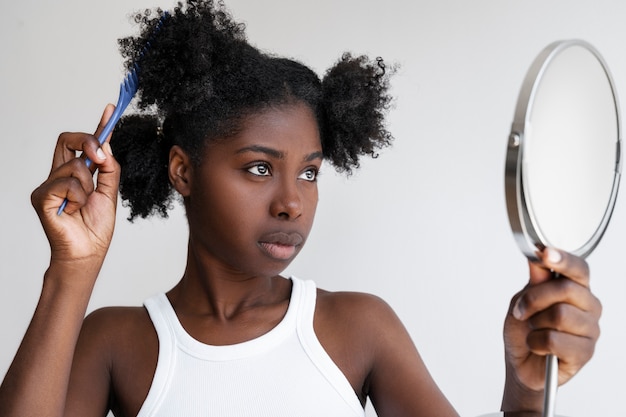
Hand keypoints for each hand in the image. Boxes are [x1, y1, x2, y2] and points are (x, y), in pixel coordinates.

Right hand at [31, 104, 120, 266]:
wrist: (88, 253)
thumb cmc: (96, 228)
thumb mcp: (110, 193)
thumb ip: (109, 169)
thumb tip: (106, 145)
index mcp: (75, 174)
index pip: (82, 144)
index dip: (97, 126)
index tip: (110, 110)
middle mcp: (59, 176)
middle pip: (68, 140)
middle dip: (88, 141)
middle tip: (101, 157)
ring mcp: (48, 185)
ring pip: (74, 165)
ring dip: (89, 185)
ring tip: (84, 204)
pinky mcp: (41, 197)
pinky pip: (67, 183)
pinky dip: (79, 197)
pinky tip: (74, 211)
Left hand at [503, 248, 600, 394]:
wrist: (520, 363)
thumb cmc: (523, 330)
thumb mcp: (522, 300)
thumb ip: (534, 281)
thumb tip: (539, 256)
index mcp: (576, 289)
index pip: (579, 269)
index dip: (563, 259)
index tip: (546, 253)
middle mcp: (589, 306)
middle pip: (565, 289)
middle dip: (534, 299)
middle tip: (522, 311)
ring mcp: (590, 330)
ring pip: (560, 315)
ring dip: (535, 323)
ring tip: (533, 331)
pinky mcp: (585, 353)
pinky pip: (555, 340)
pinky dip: (536, 342)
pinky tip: (538, 346)